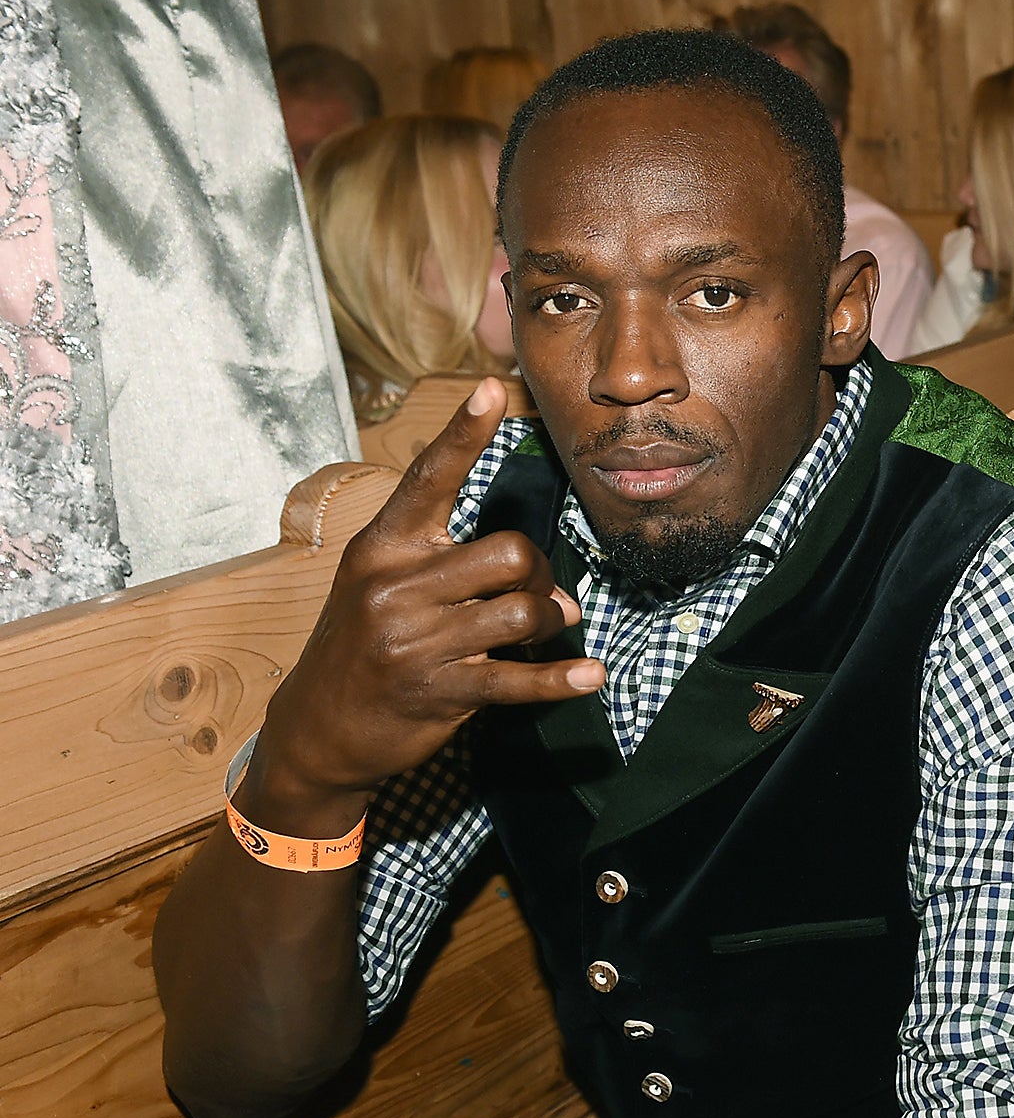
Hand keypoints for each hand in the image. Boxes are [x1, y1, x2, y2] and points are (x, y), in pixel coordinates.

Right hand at [258, 378, 603, 809]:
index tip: (492, 389)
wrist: (319, 728)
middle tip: (534, 592)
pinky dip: (561, 679)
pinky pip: (519, 680)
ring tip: (542, 630)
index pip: (428, 479)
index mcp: (383, 547)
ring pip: (521, 612)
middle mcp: (396, 587)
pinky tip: (590, 676)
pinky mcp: (440, 691)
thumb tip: (551, 590)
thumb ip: (455, 568)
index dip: (463, 434)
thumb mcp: (384, 586)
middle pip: (508, 552)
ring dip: (546, 621)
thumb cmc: (365, 643)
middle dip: (537, 572)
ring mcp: (417, 641)